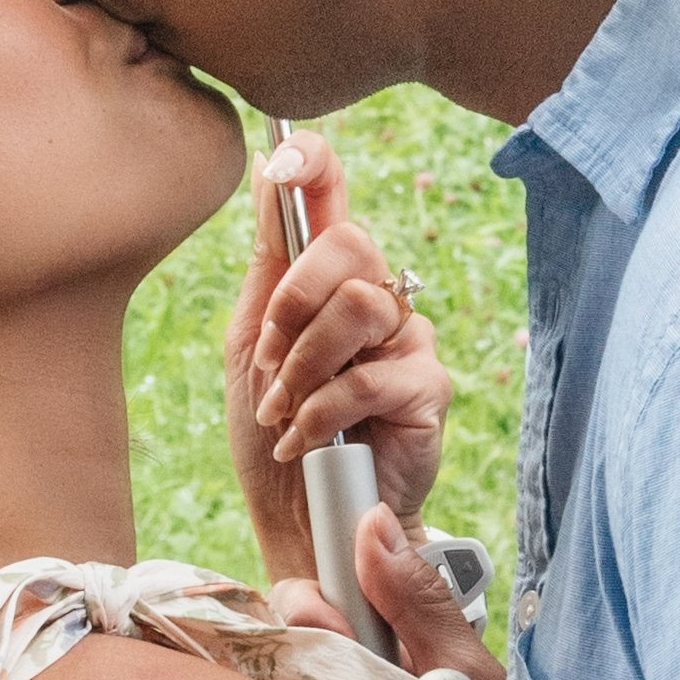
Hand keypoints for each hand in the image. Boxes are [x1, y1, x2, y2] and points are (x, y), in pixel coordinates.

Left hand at [225, 129, 448, 582]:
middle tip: (266, 365)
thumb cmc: (273, 430)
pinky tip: (304, 440)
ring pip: (360, 307)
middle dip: (292, 306)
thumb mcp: (250, 343)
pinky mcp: (429, 389)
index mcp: (326, 276)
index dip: (315, 165)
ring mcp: (408, 339)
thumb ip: (269, 264)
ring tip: (283, 412)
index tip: (283, 162)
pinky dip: (320, 412)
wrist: (300, 517)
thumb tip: (272, 169)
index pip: (331, 196)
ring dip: (302, 367)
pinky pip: (370, 376)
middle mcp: (375, 295)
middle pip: (350, 245)